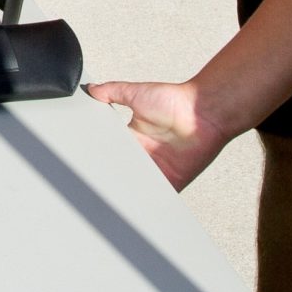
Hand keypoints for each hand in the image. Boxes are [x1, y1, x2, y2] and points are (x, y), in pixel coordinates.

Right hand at [82, 78, 227, 189]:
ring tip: (114, 197)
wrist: (203, 112)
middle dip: (113, 177)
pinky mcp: (172, 181)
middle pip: (123, 170)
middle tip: (99, 184)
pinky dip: (150, 200)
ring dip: (129, 190)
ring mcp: (158, 169)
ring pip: (138, 185)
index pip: (113, 151)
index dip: (102, 158)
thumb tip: (92, 88)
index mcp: (134, 136)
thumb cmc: (176, 100)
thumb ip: (113, 91)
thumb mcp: (136, 92)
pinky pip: (158, 195)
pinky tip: (139, 202)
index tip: (89, 164)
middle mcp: (145, 153)